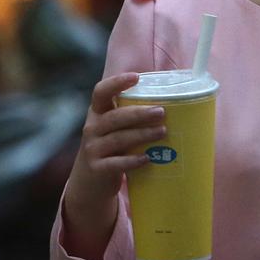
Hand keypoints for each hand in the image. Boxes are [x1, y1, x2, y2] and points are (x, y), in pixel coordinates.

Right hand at [66, 72, 165, 209]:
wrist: (89, 183)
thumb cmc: (110, 149)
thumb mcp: (112, 130)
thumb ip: (130, 117)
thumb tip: (170, 104)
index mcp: (97, 113)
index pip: (101, 92)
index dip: (116, 83)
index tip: (136, 77)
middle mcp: (92, 128)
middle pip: (114, 117)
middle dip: (139, 113)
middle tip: (161, 112)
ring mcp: (93, 149)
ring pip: (118, 139)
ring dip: (141, 134)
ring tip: (162, 132)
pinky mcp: (97, 169)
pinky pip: (116, 163)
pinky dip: (132, 161)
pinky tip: (147, 159)